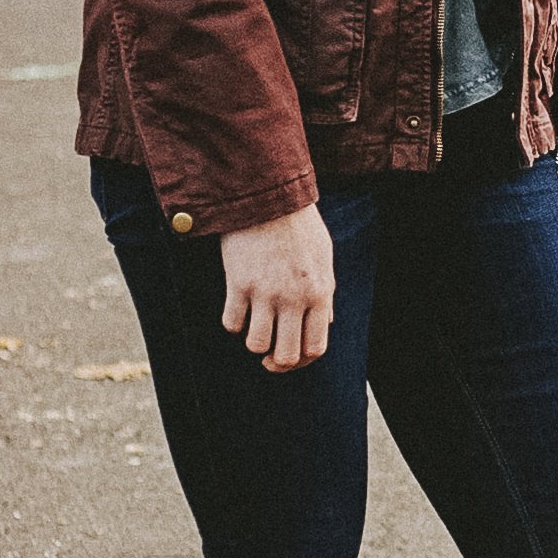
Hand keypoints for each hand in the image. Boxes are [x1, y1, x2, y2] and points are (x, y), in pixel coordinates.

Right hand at [219, 205, 335, 371]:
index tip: (289, 357)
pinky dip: (233, 322)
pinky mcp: (238, 283)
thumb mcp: (323, 258)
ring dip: (254, 342)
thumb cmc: (298, 225)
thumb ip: (325, 293)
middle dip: (276, 362)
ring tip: (254, 327)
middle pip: (285, 356)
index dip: (301, 361)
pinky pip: (231, 324)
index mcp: (320, 293)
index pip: (315, 348)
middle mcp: (294, 298)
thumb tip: (326, 322)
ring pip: (256, 345)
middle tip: (267, 355)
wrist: (267, 196)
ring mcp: (265, 292)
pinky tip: (237, 307)